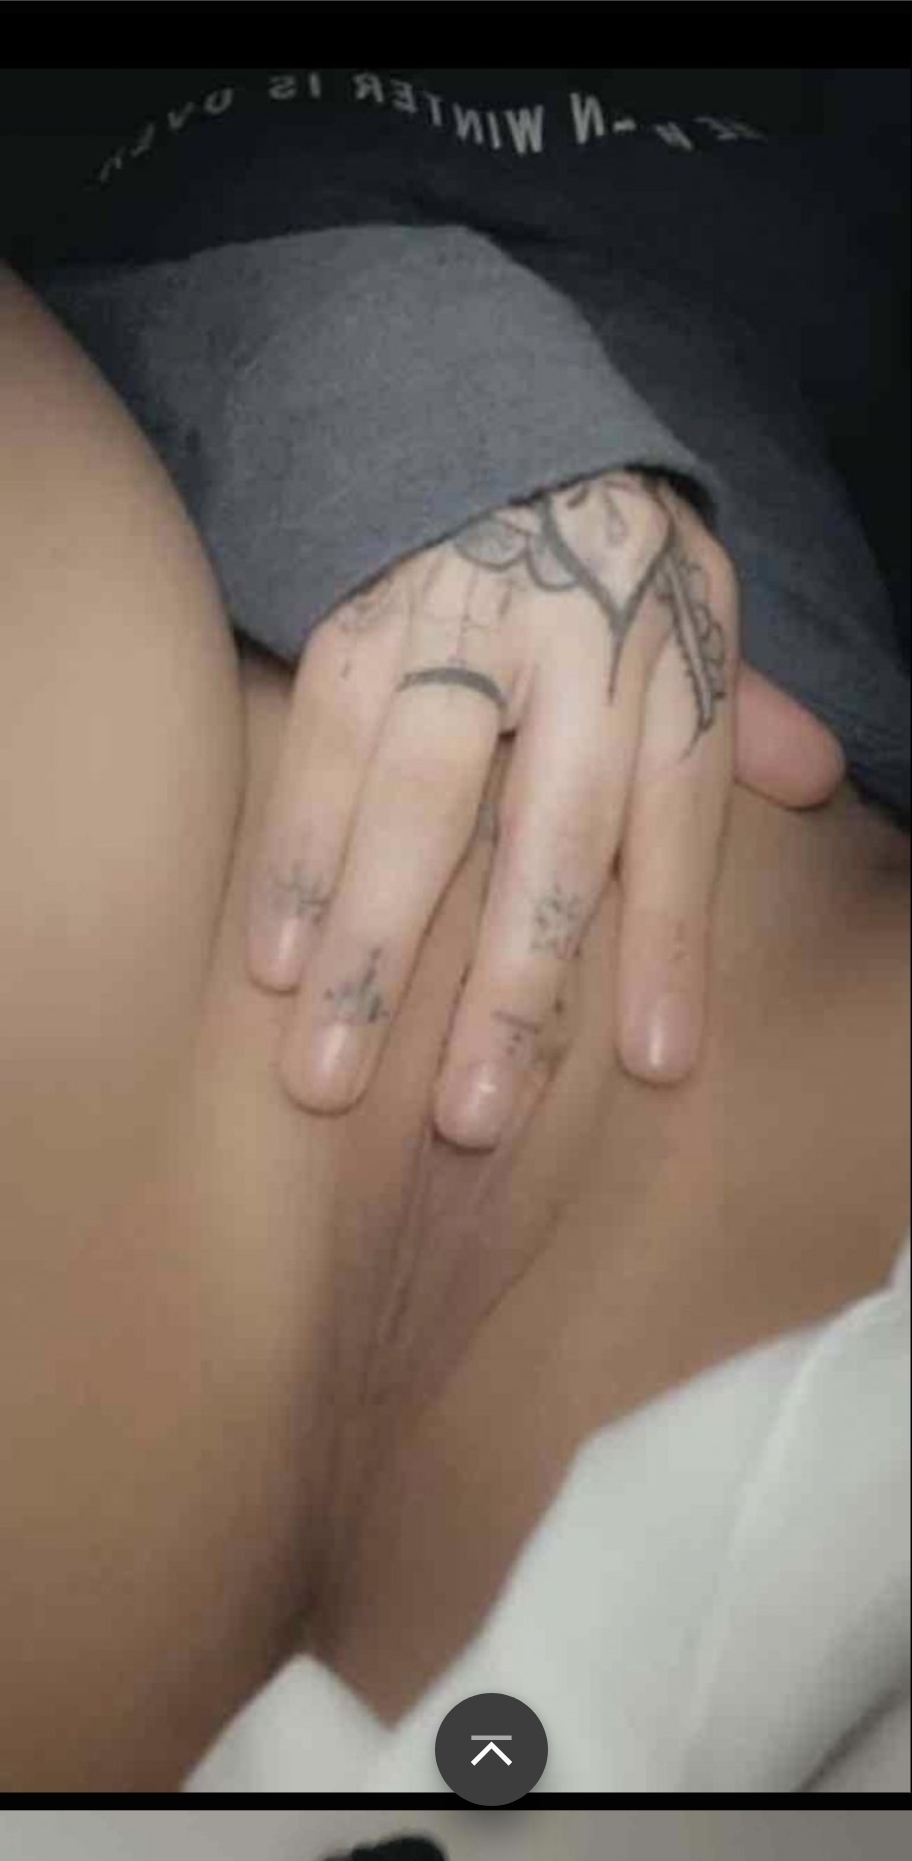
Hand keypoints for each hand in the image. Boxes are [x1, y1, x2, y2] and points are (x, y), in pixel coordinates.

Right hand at [246, 469, 844, 1146]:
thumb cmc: (593, 527)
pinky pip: (324, 746)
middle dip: (512, 984)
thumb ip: (740, 702)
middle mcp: (574, 645)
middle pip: (550, 835)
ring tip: (334, 1075)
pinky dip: (298, 856)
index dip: (667, 942)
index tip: (651, 1061)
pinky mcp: (357, 613)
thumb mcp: (691, 589)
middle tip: (475, 1116)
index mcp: (666, 650)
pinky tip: (276, 963)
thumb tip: (817, 781)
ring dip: (377, 948)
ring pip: (418, 804)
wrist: (466, 379)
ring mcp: (458, 628)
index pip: (680, 816)